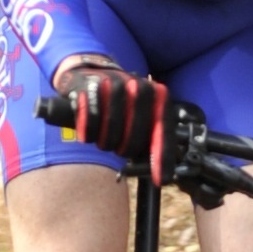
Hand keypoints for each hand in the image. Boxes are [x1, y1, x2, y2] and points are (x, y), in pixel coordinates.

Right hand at [59, 62, 181, 175]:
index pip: (163, 131)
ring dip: (106, 142)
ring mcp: (114, 83)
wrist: (92, 72)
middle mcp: (140, 86)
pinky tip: (88, 133)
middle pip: (135, 137)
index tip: (161, 180)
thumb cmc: (121, 101)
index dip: (162, 158)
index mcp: (158, 95)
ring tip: (104, 137)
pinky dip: (89, 133)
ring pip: (112, 131)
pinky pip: (91, 121)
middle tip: (118, 147)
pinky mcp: (90, 86)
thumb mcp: (143, 113)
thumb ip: (153, 136)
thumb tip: (164, 172)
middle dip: (125, 150)